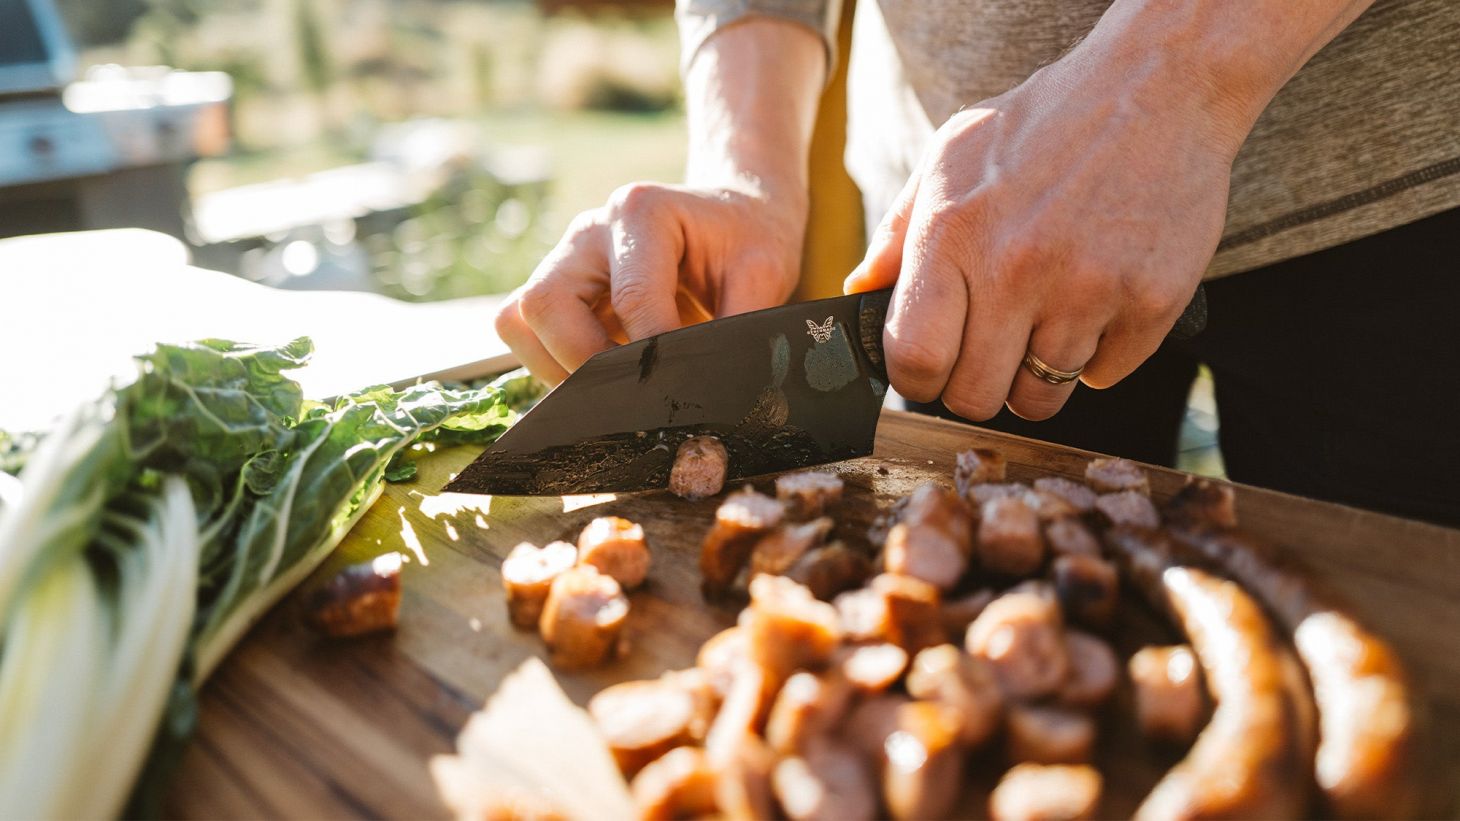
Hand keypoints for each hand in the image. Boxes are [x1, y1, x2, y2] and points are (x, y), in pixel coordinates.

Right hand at [495, 181, 805, 383]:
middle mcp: (590, 230)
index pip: (630, 298)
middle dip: (586, 363)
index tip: (680, 390)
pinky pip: (524, 333)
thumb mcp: (764, 273)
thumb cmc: (748, 241)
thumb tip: (715, 385)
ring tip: (616, 389)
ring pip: (521, 320)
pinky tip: (602, 377)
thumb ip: (741, 325)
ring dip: (559, 367)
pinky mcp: (556, 286)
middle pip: (546, 303)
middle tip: (635, 394)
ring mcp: (565, 257)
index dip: (653, 357)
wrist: (733, 217)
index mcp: (642, 211)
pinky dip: (551, 365)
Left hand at [845, 36, 1246, 420]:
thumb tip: (859, 293)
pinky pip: (1106, 376)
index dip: (917, 379)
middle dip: (976, 386)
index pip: (916, 358)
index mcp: (955, 234)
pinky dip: (1099, 354)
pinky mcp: (1150, 302)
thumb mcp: (950, 156)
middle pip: (975, 396)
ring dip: (1037, 374)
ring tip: (1045, 322)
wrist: (1158, 84)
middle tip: (992, 349)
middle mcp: (1017, 268)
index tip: (932, 368)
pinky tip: (1097, 303)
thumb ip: (898, 231)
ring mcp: (1088, 289)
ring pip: (1041, 398)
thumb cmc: (1045, 122)